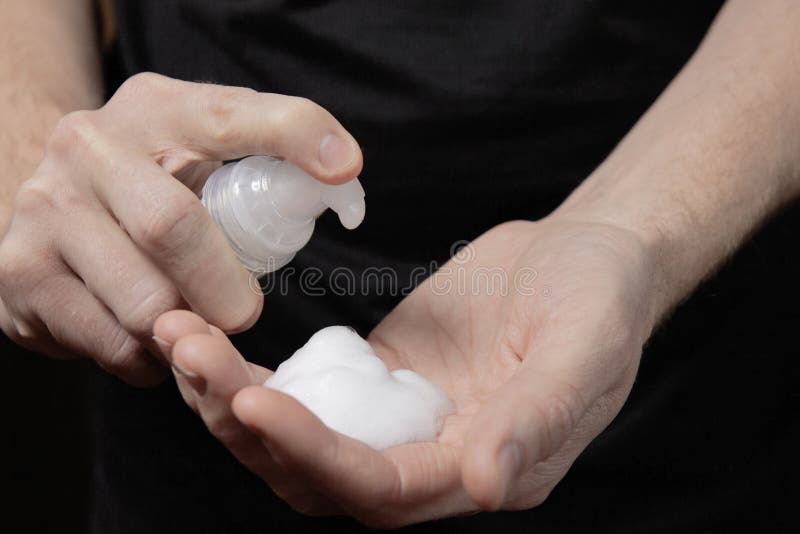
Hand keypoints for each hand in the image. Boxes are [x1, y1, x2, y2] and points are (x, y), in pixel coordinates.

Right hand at [0, 73, 361, 384]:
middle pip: (172, 230)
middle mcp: (86, 150)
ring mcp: (42, 213)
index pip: (229, 114)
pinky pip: (111, 345)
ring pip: (143, 305)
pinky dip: (150, 355)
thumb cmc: (154, 179)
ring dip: (187, 331)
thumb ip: (270, 148)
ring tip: (191, 320)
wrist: (54, 200)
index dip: (292, 136)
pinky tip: (147, 332)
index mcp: (153, 110)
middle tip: (244, 312)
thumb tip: (343, 171)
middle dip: (225, 290)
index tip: (343, 168)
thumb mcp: (203, 145)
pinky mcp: (21, 277)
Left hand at [155, 216, 659, 526]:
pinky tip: (211, 333)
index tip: (253, 397)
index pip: (378, 487)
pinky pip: (303, 390)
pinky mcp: (378, 377)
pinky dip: (251, 370)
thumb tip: (490, 484)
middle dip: (245, 423)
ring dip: (230, 397)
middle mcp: (430, 460)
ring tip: (178, 336)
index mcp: (481, 469)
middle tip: (188, 352)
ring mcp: (398, 420)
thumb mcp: (585, 351)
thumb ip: (539, 420)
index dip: (313, 452)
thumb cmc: (599, 300)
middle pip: (314, 473)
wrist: (589, 255)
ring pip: (294, 436)